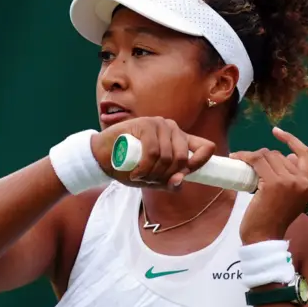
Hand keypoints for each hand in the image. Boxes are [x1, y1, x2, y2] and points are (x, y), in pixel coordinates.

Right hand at [91, 117, 215, 189]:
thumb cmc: (129, 166)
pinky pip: (153, 152)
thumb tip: (180, 181)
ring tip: (139, 176)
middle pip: (182, 158)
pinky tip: (136, 173)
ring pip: (167, 157)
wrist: (102, 156)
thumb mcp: (153, 178)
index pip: (205, 147)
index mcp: (180, 140)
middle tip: (149, 179)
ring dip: (152, 174)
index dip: (200, 162)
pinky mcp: (145, 124)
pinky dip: (145, 168)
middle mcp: (173, 129)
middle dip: (165, 176)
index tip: (184, 175)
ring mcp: (159, 124)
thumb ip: (169, 182)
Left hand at [230, 127, 307, 243]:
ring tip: (239, 162)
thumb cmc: (272, 219)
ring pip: (266, 156)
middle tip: (246, 163)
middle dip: (261, 156)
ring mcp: (288, 182)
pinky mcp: (273, 184)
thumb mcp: (289, 197)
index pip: (305, 153)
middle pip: (278, 155)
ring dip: (250, 156)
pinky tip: (236, 158)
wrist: (264, 237)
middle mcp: (302, 181)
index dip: (292, 140)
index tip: (277, 132)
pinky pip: (256, 161)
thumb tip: (287, 155)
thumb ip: (291, 178)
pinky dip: (244, 157)